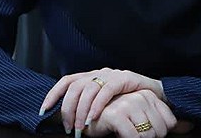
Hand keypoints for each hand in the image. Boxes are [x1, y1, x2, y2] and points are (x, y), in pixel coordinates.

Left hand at [40, 68, 163, 134]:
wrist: (157, 95)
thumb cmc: (129, 102)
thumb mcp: (105, 103)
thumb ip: (89, 106)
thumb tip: (69, 121)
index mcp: (91, 77)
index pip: (67, 81)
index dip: (53, 94)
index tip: (44, 111)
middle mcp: (99, 72)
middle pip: (75, 86)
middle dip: (68, 108)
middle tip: (69, 128)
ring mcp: (112, 74)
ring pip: (88, 88)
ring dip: (81, 110)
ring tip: (80, 128)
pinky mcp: (125, 78)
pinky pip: (106, 90)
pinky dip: (98, 104)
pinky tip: (93, 118)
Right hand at [84, 89, 182, 137]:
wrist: (87, 120)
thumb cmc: (116, 120)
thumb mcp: (144, 119)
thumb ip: (167, 122)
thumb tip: (190, 125)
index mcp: (148, 94)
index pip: (169, 123)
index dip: (157, 134)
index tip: (141, 132)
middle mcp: (140, 95)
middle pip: (160, 131)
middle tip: (131, 134)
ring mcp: (128, 103)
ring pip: (148, 135)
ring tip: (123, 134)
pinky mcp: (116, 114)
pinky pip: (134, 137)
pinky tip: (118, 135)